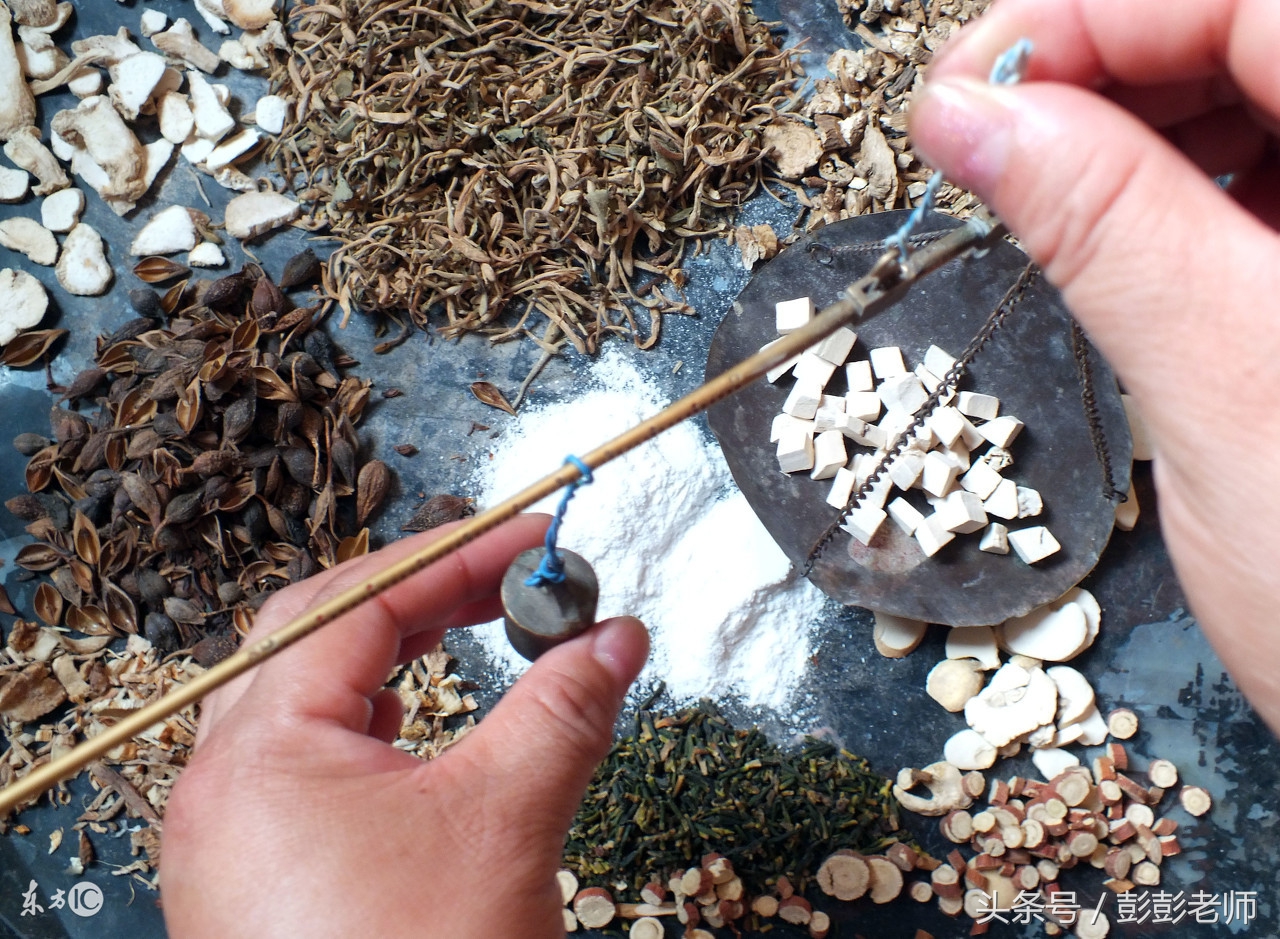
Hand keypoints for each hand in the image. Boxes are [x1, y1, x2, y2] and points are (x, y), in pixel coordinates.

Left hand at [160, 515, 648, 937]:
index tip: (530, 537)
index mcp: (260, 755)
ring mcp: (228, 836)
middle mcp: (221, 787)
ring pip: (297, 692)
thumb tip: (614, 635)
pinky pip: (296, 756)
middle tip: (504, 574)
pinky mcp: (253, 875)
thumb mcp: (505, 824)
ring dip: (383, 647)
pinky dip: (361, 715)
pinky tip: (407, 720)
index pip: (359, 604)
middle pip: (312, 633)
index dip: (455, 556)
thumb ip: (561, 709)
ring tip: (459, 625)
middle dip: (416, 591)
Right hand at [909, 0, 1279, 729]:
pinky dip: (1188, 180)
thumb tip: (974, 113)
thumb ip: (1101, 227)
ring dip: (1140, 121)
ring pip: (1265, 82)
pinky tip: (1132, 234)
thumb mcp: (1227, 395)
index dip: (1087, 13)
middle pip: (1253, 21)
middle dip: (1104, 65)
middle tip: (987, 144)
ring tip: (1048, 199)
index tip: (968, 88)